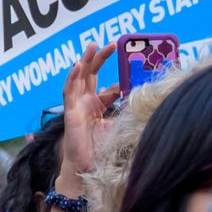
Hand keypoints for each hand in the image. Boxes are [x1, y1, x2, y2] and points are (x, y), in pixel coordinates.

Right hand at [59, 42, 119, 182]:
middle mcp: (86, 102)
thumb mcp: (118, 126)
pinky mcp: (70, 111)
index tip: (131, 72)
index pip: (107, 87)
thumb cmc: (100, 150)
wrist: (87, 167)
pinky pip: (69, 90)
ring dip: (85, 60)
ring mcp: (77, 105)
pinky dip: (72, 77)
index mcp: (97, 106)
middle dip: (100, 58)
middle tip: (110, 44)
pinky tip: (78, 65)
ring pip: (79, 77)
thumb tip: (143, 103)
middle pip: (92, 74)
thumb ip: (126, 113)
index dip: (117, 79)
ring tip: (91, 46)